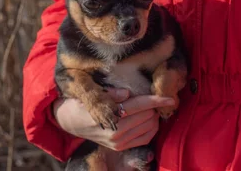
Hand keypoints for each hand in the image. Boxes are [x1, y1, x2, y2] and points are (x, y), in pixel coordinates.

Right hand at [52, 89, 174, 151]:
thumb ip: (112, 93)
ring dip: (154, 117)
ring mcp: (118, 142)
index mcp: (110, 116)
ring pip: (148, 128)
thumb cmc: (82, 103)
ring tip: (150, 108)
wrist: (70, 122)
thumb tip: (128, 93)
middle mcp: (116, 132)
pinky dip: (151, 129)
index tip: (170, 97)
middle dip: (154, 107)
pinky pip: (144, 139)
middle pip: (147, 116)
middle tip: (153, 98)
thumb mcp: (93, 94)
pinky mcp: (120, 147)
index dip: (156, 100)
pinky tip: (149, 120)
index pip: (139, 106)